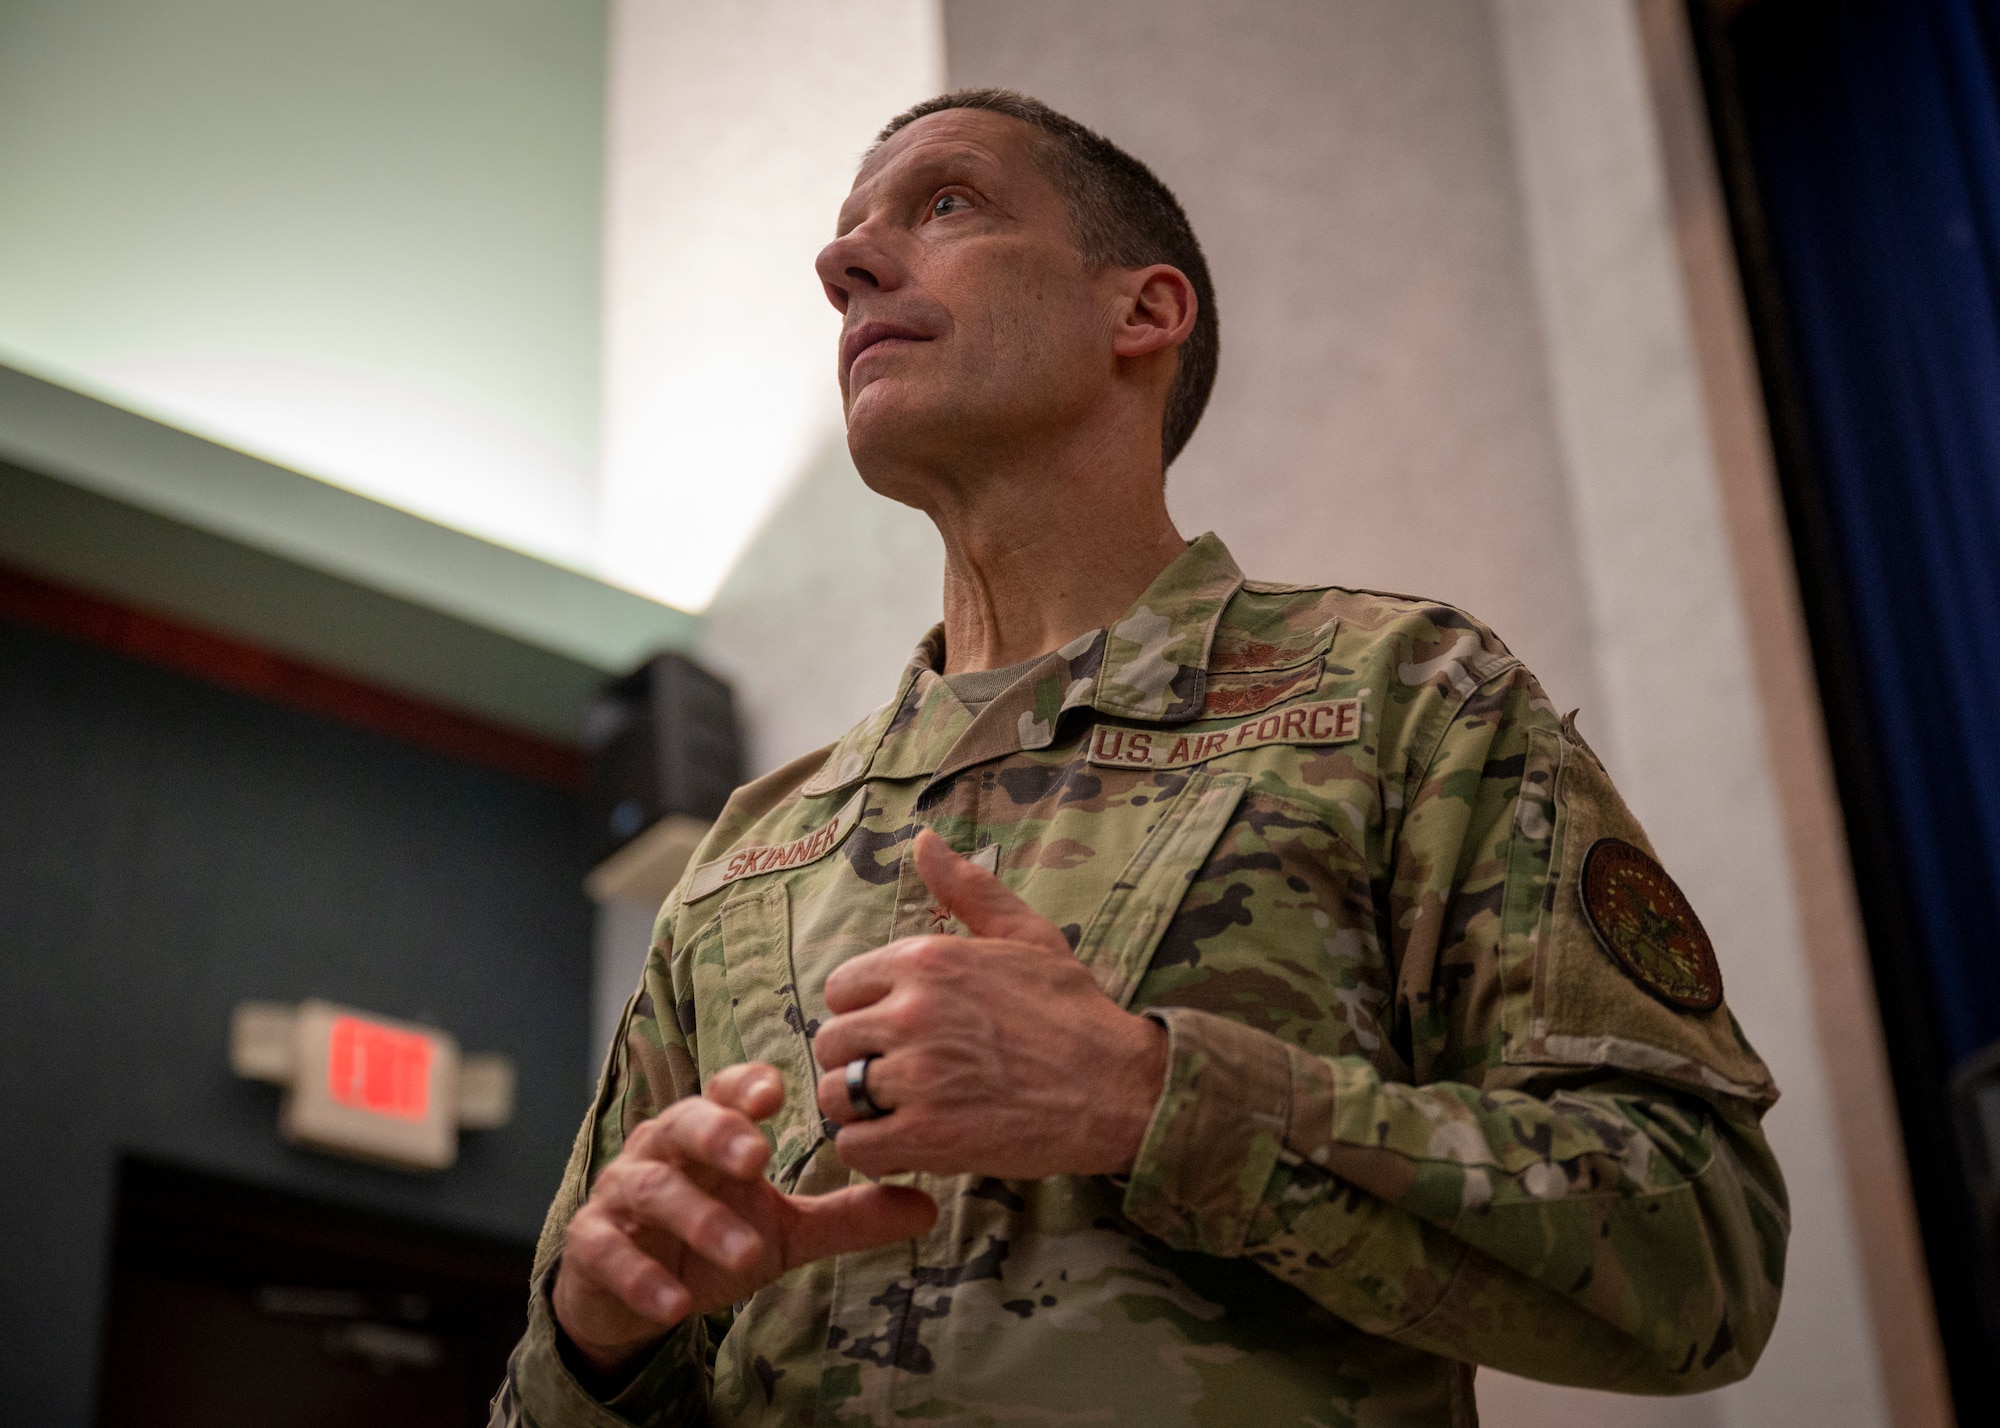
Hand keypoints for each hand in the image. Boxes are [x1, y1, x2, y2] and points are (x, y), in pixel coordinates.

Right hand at [552, 1062, 936, 1375]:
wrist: (630, 1293)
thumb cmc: (710, 1238)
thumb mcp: (783, 1229)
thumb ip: (847, 1216)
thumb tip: (927, 1206)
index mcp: (708, 1134)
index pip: (725, 1092)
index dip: (747, 1086)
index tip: (779, 1089)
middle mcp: (661, 1150)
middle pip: (684, 1125)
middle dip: (720, 1135)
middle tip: (758, 1157)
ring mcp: (621, 1195)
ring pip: (653, 1190)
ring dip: (698, 1220)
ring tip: (744, 1254)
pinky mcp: (591, 1244)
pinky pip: (608, 1250)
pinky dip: (641, 1277)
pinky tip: (676, 1305)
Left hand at [812, 829, 1168, 1178]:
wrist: (1120, 1088)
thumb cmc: (1072, 1010)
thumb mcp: (1025, 935)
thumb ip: (967, 889)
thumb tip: (923, 840)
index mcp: (927, 960)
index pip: (841, 988)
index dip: (866, 1013)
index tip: (899, 1031)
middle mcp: (913, 1011)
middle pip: (832, 1042)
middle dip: (859, 1061)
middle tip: (901, 1076)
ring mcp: (918, 1075)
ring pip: (836, 1094)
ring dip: (860, 1108)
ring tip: (901, 1109)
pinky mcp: (928, 1136)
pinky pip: (855, 1145)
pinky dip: (873, 1149)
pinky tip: (907, 1141)